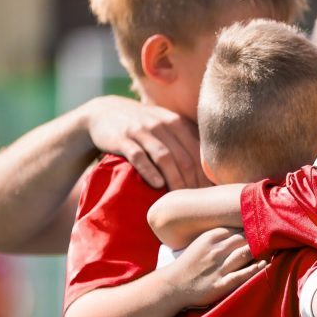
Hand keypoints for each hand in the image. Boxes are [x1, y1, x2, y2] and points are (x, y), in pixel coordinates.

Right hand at [80, 96, 208, 189]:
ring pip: (164, 157)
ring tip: (180, 200)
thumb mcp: (166, 125)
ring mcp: (141, 131)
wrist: (104, 113)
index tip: (209, 194)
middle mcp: (161, 124)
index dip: (205, 174)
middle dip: (192, 182)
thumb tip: (211, 168)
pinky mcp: (122, 139)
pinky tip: (157, 185)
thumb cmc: (142, 126)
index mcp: (176, 122)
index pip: (198, 151)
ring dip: (174, 180)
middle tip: (196, 203)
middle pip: (184, 157)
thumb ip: (186, 140)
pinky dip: (149, 171)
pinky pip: (138, 156)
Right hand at [166, 228, 266, 307]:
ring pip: (246, 253)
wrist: (172, 285)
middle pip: (246, 238)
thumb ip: (219, 235)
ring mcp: (219, 267)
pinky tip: (266, 264)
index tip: (266, 226)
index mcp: (211, 237)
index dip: (254, 226)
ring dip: (262, 251)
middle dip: (261, 237)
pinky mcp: (221, 284)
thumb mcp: (201, 242)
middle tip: (275, 238)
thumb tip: (242, 228)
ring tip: (274, 249)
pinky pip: (243, 274)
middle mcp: (216, 250)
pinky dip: (256, 269)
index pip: (238, 227)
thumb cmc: (189, 263)